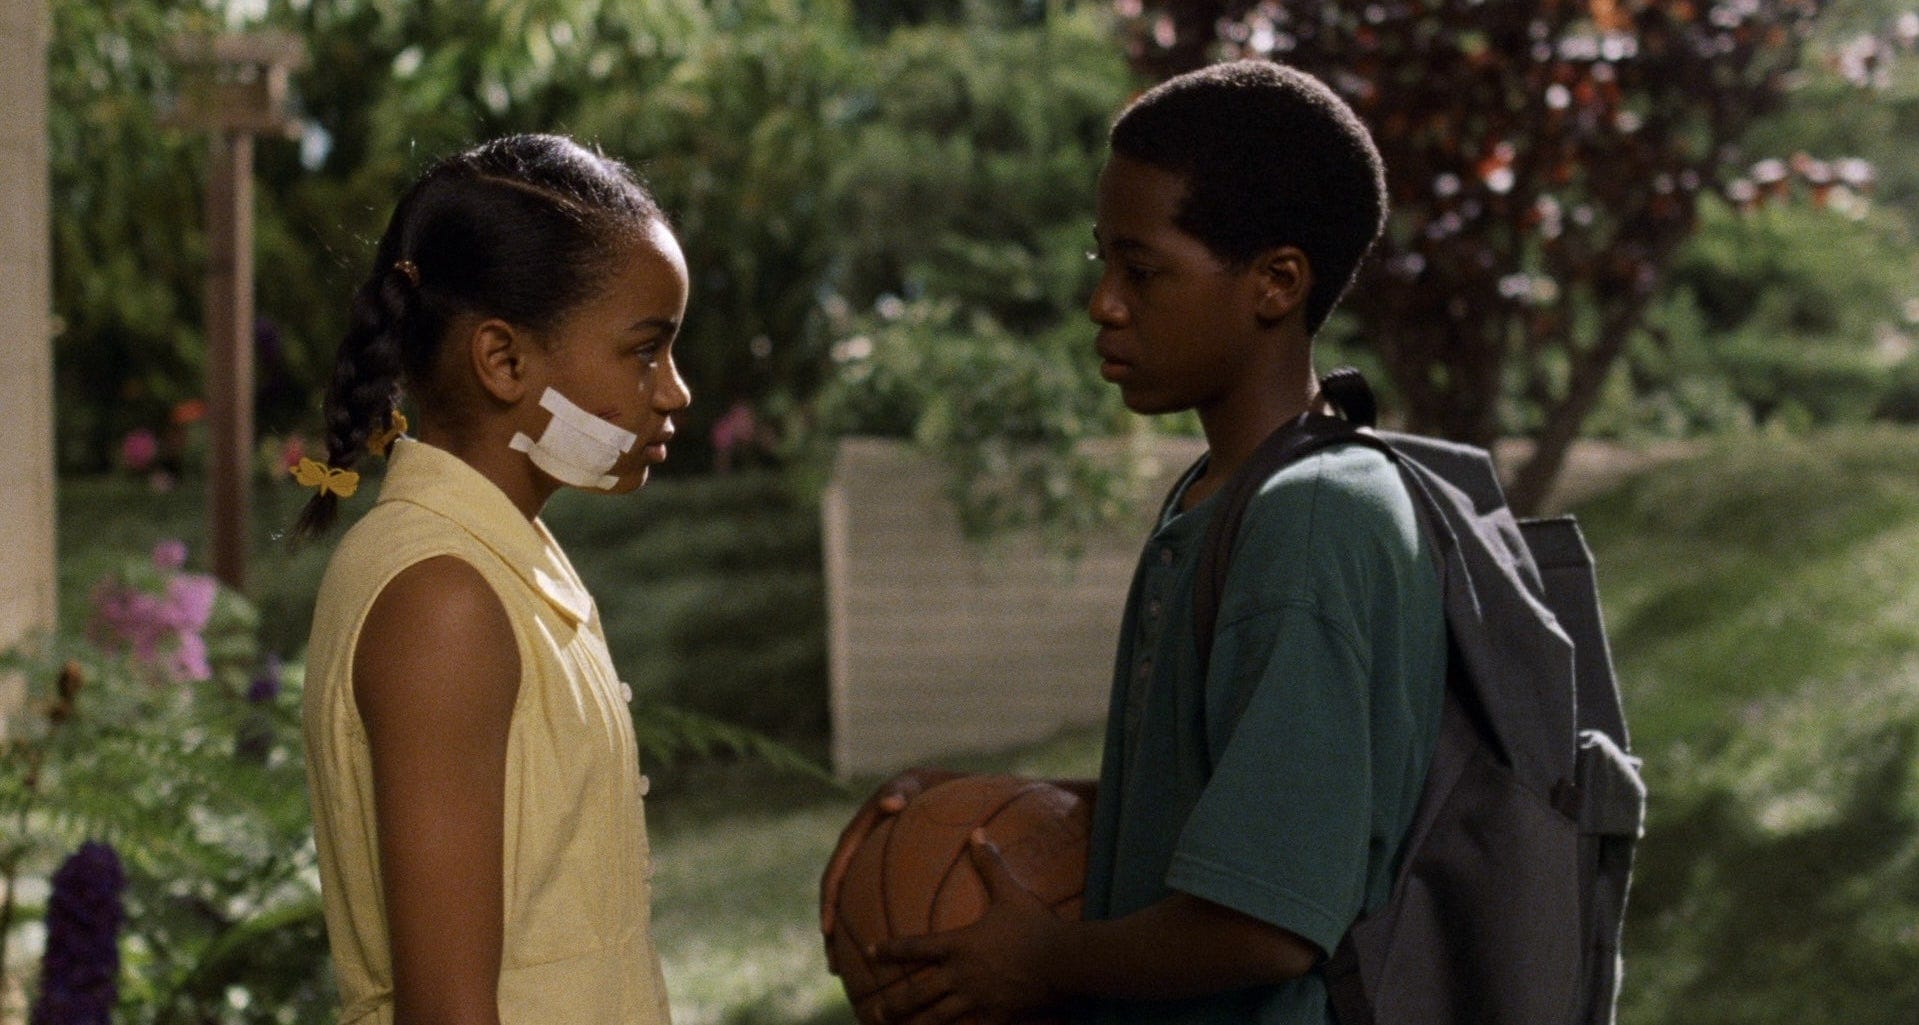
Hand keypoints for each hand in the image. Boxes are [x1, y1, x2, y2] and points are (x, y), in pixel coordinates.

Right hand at [821, 767, 964, 971]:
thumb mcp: (920, 784)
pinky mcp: (888, 876)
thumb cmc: (938, 787)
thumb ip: (905, 789)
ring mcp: (874, 864)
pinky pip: (877, 905)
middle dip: (834, 931)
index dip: (830, 900)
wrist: (954, 792)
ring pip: (856, 906)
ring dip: (850, 938)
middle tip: (834, 965)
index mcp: (860, 833)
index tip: (828, 929)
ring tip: (849, 973)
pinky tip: (887, 960)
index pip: (837, 869)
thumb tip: (891, 802)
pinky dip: (876, 928)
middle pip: (840, 896)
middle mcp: (861, 850)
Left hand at [869, 831, 1068, 1024]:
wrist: (1063, 961)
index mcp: (959, 946)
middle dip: (894, 1003)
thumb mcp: (1010, 892)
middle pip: (918, 993)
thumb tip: (976, 833)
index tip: (868, 951)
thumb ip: (990, 865)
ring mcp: (977, 1000)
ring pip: (938, 1018)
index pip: (915, 947)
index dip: (889, 950)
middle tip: (874, 1011)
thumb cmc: (1034, 925)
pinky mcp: (996, 1016)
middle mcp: (961, 976)